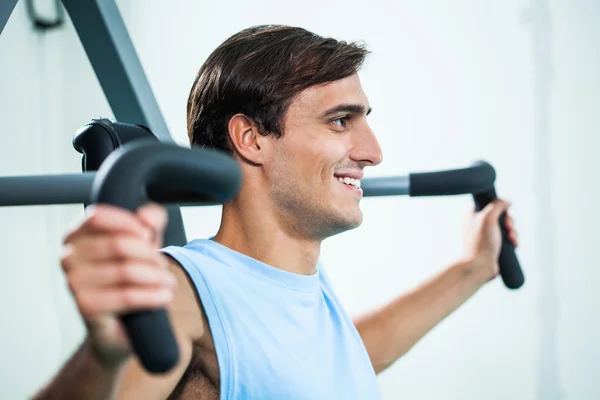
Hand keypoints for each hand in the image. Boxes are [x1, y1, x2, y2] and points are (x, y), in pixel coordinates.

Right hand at [60, 203, 176, 367]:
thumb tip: (147, 215)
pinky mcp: (86, 307)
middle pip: (119, 244)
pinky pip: (127, 295)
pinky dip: (153, 295)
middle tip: (163, 266)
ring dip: (156, 276)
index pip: (98, 216)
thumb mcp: (144, 244)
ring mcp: (74, 283)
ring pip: (127, 270)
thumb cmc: (129, 278)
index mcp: (75, 235)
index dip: (129, 222)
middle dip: (150, 255)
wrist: (121, 326)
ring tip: (167, 281)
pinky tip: (164, 295)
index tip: (148, 234)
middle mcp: (68, 257)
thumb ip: (150, 223)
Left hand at [461, 198, 518, 282]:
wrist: (479, 266)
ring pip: (506, 227)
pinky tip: (514, 244)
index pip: (489, 202)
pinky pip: (507, 238)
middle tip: (509, 227)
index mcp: (471, 214)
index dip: (500, 207)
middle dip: (509, 221)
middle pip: (500, 214)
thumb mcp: (488, 218)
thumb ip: (498, 205)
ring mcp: (486, 234)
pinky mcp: (493, 244)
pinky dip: (512, 240)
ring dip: (513, 231)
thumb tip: (507, 202)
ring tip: (511, 239)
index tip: (504, 213)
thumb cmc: (480, 242)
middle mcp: (478, 223)